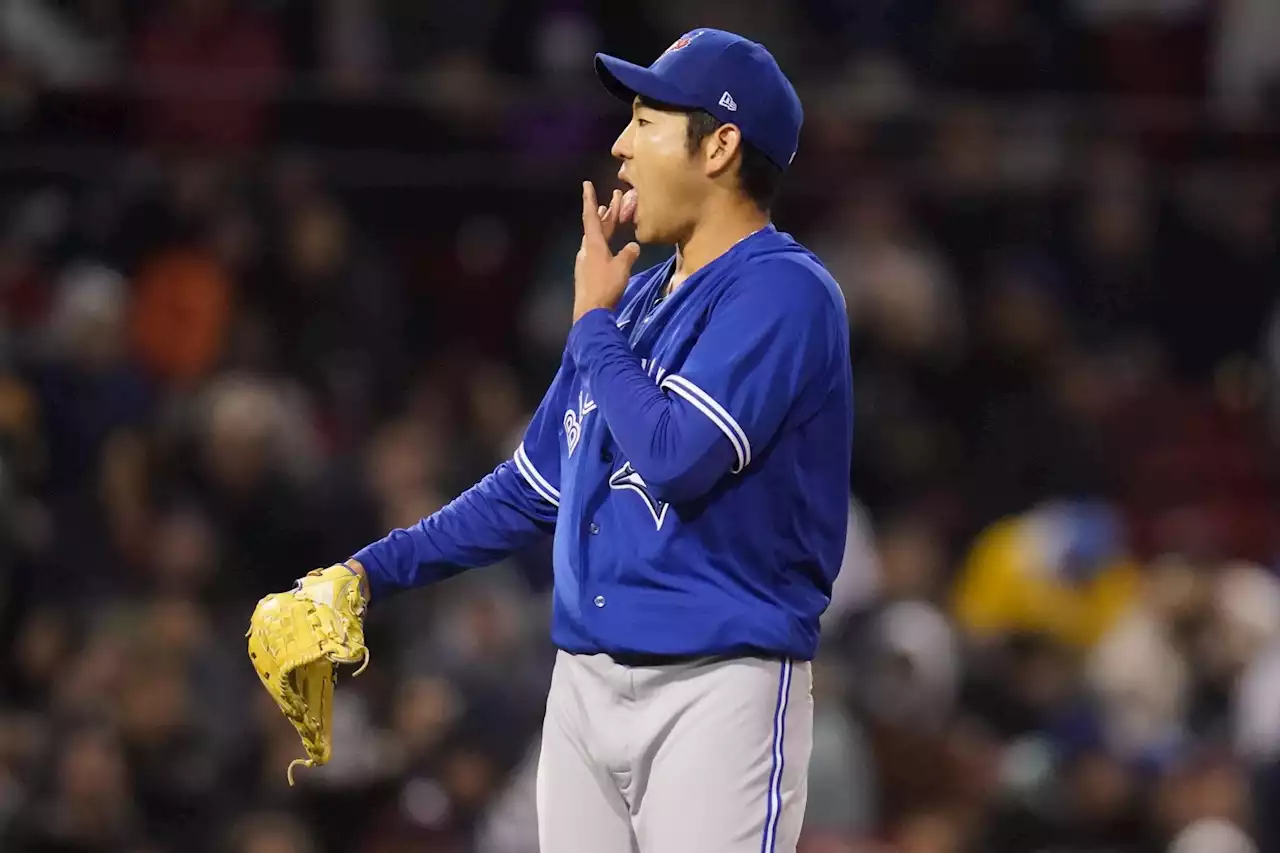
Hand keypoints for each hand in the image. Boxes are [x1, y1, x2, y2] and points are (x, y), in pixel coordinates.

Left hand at [573, 181, 639, 323]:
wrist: (590, 313)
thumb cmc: (606, 287)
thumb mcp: (622, 268)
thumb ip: (628, 254)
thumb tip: (633, 246)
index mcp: (594, 244)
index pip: (592, 217)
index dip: (590, 200)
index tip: (586, 184)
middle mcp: (588, 249)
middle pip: (596, 226)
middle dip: (606, 212)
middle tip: (615, 197)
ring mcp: (587, 261)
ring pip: (596, 238)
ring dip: (604, 226)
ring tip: (610, 214)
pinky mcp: (589, 272)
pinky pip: (598, 250)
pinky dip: (605, 241)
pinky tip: (611, 244)